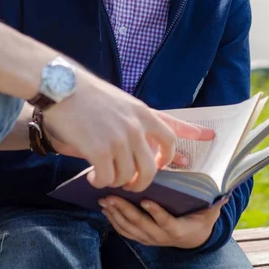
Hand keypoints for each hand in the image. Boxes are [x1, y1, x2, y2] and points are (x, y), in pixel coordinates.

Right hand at [43, 68, 214, 191]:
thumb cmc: (85, 94)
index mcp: (141, 113)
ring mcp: (119, 138)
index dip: (187, 141)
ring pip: (128, 175)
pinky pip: (107, 178)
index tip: (208, 139)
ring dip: (117, 180)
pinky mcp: (99, 149)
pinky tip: (92, 176)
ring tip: (104, 175)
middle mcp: (135, 126)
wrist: (60, 85)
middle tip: (132, 183)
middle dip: (143, 180)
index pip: (172, 131)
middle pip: (153, 166)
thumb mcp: (119, 101)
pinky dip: (100, 181)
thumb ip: (135, 120)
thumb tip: (145, 142)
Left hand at [98, 196, 228, 248]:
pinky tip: (106, 209)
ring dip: (116, 214)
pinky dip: (114, 221)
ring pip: (130, 228)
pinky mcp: (143, 238)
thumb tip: (224, 190)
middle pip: (141, 224)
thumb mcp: (210, 211)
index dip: (156, 213)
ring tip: (105, 200)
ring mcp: (150, 238)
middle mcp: (162, 236)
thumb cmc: (200, 217)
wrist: (194, 238)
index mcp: (178, 229)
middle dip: (124, 209)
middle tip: (112, 196)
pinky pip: (126, 232)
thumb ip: (215, 201)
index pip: (165, 221)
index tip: (146, 201)